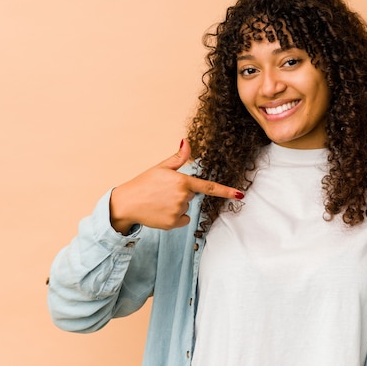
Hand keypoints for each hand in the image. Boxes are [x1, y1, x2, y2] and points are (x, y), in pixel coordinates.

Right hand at [110, 139, 243, 233]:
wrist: (126, 203)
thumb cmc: (143, 183)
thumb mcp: (161, 167)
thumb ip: (178, 158)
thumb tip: (187, 142)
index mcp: (182, 181)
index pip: (209, 187)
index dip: (226, 191)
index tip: (240, 195)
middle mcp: (182, 197)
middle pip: (192, 196)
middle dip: (181, 193)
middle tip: (163, 192)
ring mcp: (177, 211)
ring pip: (186, 208)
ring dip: (176, 206)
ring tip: (159, 201)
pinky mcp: (172, 223)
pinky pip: (183, 220)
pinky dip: (174, 218)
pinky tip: (161, 212)